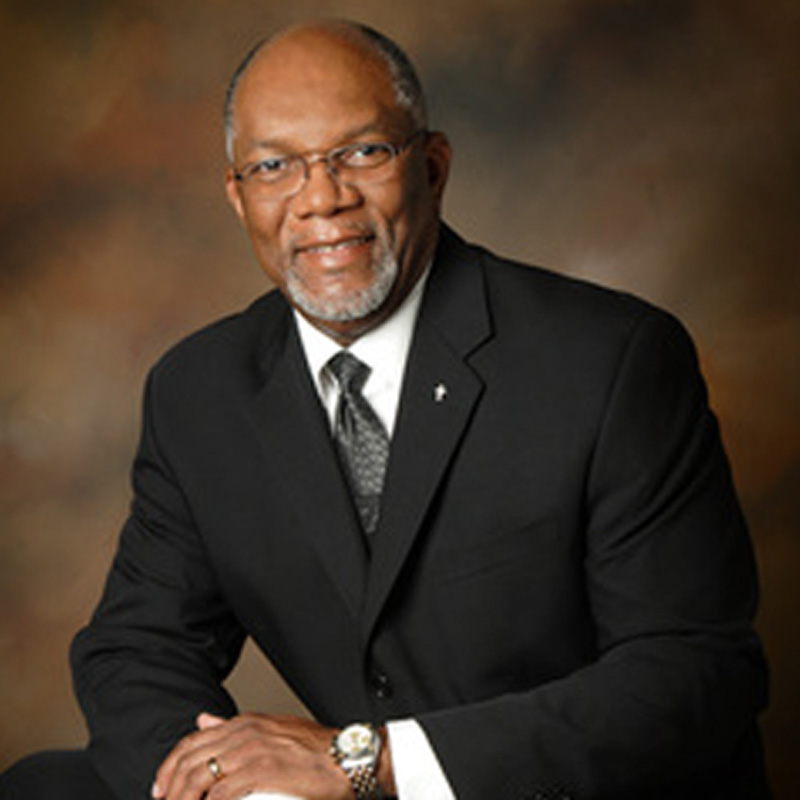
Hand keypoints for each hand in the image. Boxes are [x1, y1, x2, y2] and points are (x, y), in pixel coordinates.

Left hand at [151, 712, 352, 799]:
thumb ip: (235, 727)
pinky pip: (221, 792)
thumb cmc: (314, 750)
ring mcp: (253, 752)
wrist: (347, 758)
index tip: (160, 789)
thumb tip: (203, 719)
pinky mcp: (263, 772)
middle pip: (191, 760)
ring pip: (200, 776)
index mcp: (244, 724)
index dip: (170, 767)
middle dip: (170, 788)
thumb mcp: (271, 729)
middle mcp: (244, 733)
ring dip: (183, 798)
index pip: (193, 742)